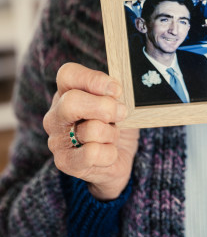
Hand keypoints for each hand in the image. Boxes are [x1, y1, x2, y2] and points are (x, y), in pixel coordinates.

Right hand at [43, 63, 138, 200]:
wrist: (118, 158)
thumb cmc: (115, 123)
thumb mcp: (118, 102)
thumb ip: (113, 93)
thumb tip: (114, 90)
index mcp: (67, 92)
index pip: (68, 74)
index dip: (93, 79)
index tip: (117, 90)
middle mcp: (56, 114)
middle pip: (71, 101)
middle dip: (103, 107)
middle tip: (121, 113)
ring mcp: (57, 139)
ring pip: (90, 130)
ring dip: (111, 133)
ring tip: (111, 136)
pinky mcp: (64, 162)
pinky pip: (92, 153)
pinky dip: (109, 153)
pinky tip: (107, 153)